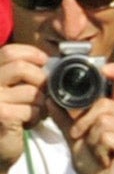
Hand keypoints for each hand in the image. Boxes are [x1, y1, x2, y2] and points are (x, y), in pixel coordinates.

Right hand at [0, 44, 48, 170]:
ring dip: (40, 102)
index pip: (9, 52)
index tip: (44, 62)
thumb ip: (22, 74)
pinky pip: (32, 109)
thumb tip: (49, 61)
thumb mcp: (11, 89)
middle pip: (21, 67)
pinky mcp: (1, 115)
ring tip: (34, 111)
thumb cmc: (8, 115)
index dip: (31, 54)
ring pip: (31, 91)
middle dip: (40, 79)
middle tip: (43, 92)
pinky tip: (28, 122)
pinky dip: (37, 116)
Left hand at [48, 60, 113, 173]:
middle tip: (85, 139)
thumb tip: (51, 98)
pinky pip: (108, 136)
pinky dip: (100, 148)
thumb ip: (65, 118)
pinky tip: (106, 157)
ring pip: (104, 121)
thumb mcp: (75, 137)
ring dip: (92, 139)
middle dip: (85, 123)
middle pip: (104, 105)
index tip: (105, 68)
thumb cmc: (93, 163)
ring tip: (98, 150)